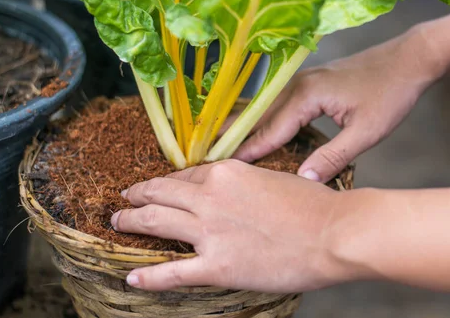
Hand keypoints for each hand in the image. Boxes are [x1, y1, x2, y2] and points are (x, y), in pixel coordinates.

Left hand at [110, 160, 365, 291]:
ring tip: (117, 222)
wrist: (333, 233)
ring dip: (131, 221)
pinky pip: (172, 272)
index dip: (168, 183)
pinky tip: (131, 277)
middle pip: (160, 193)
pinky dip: (148, 276)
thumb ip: (244, 182)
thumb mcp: (273, 177)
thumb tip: (232, 189)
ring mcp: (209, 232)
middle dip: (138, 196)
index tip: (159, 187)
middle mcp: (209, 197)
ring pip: (156, 222)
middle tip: (124, 199)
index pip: (185, 175)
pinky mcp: (216, 266)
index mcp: (225, 172)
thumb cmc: (314, 204)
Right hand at [234, 28, 438, 181]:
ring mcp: (299, 81)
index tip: (219, 168)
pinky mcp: (306, 83)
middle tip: (202, 155)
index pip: (268, 130)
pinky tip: (250, 126)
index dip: (244, 151)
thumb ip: (333, 156)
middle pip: (255, 115)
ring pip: (262, 107)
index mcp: (306, 95)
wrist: (409, 59)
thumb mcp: (367, 131)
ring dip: (240, 125)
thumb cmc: (391, 93)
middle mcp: (295, 85)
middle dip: (230, 136)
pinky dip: (257, 117)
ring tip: (215, 142)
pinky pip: (273, 103)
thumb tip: (304, 180)